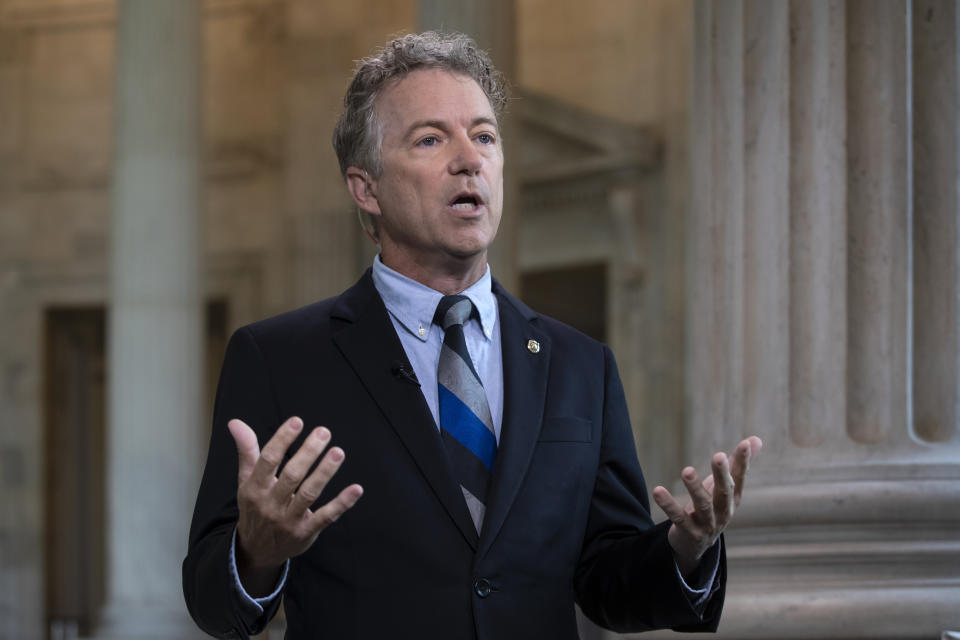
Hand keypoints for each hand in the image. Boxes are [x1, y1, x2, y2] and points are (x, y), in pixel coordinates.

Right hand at [228, 416, 363, 595]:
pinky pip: (326, 516)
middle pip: (292, 475)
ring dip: (325, 472)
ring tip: (338, 452)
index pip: (268, 460)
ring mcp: (289, 520)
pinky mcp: (306, 532)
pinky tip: (356, 489)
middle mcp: (270, 504)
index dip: (282, 440)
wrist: (256, 551)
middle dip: (308, 453)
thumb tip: (235, 422)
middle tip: (324, 432)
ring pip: (309, 494)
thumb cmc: (255, 507)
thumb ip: (247, 451)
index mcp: (255, 488)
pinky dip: (342, 503)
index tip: (297, 422)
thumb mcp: (246, 481)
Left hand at [652, 436, 761, 576]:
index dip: (743, 462)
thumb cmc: (712, 507)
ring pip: (703, 505)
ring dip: (695, 488)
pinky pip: (678, 517)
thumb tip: (756, 439)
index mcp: (733, 499)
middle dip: (723, 474)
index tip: (744, 444)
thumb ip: (737, 464)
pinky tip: (657, 491)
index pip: (740, 478)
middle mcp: (723, 512)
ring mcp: (707, 524)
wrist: (696, 545)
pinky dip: (668, 504)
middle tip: (719, 456)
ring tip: (687, 471)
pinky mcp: (689, 532)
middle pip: (725, 492)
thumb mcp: (725, 487)